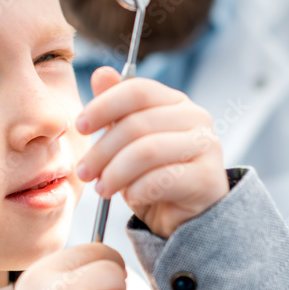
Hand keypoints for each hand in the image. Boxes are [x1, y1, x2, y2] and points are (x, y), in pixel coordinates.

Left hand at [75, 66, 228, 238]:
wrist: (186, 217)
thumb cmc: (154, 176)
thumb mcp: (128, 142)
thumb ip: (116, 109)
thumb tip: (101, 73)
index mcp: (176, 102)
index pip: (137, 90)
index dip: (103, 106)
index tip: (80, 127)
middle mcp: (197, 118)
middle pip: (137, 124)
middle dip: (102, 151)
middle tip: (83, 172)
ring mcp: (207, 147)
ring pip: (147, 152)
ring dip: (115, 173)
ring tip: (101, 188)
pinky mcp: (208, 179)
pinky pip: (161, 180)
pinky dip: (136, 190)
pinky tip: (130, 197)